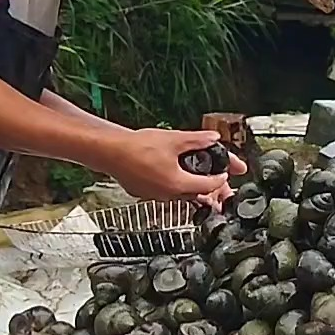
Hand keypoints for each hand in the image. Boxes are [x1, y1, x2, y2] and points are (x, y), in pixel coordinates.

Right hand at [92, 128, 242, 203]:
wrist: (110, 152)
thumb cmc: (137, 147)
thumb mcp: (174, 139)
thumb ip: (197, 140)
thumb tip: (213, 139)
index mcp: (179, 183)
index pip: (209, 186)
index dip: (220, 179)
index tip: (225, 173)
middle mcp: (168, 194)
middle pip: (196, 193)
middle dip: (208, 186)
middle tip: (218, 180)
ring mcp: (155, 196)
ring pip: (180, 194)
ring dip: (191, 186)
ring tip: (198, 177)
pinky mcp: (144, 193)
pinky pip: (164, 192)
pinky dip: (173, 185)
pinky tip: (171, 174)